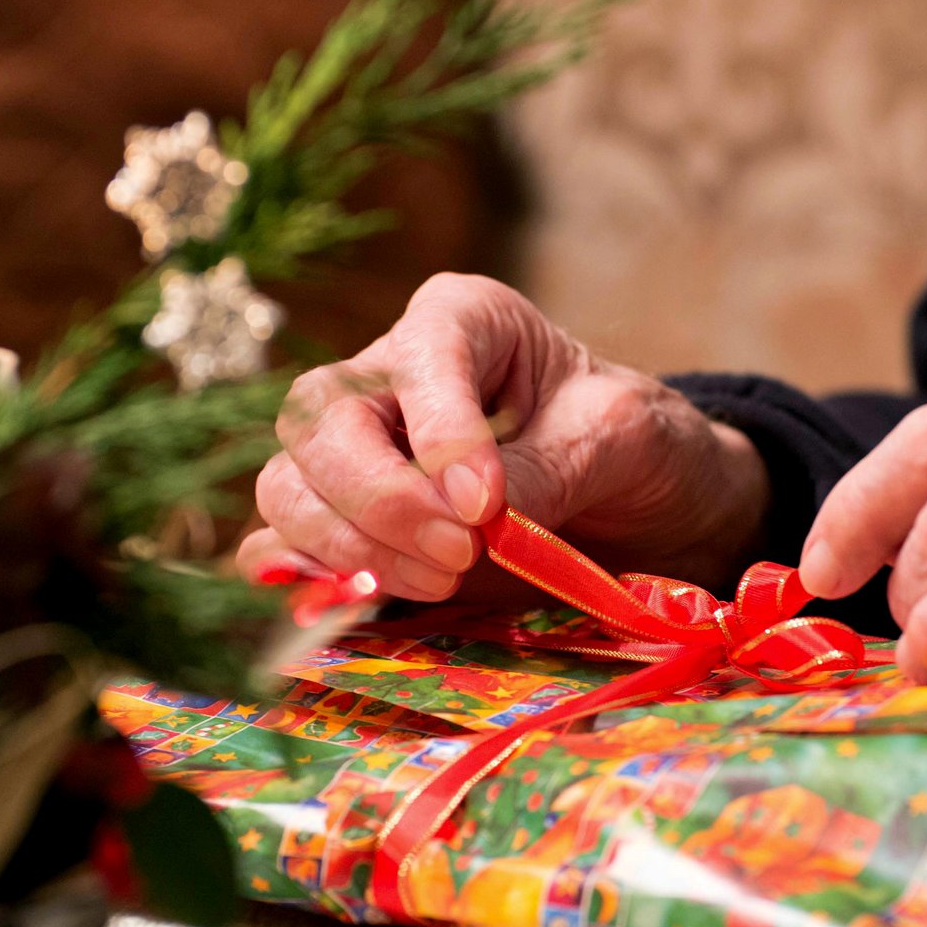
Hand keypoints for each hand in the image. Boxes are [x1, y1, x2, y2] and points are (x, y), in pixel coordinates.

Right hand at [240, 274, 769, 600]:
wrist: (643, 513)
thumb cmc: (632, 446)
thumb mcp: (621, 436)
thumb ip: (548, 466)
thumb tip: (472, 516)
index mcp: (461, 321)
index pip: (417, 357)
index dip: (440, 431)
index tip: (486, 505)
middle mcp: (388, 380)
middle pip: (321, 422)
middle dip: (380, 498)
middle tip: (459, 555)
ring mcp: (356, 457)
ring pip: (288, 488)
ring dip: (348, 547)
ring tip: (439, 582)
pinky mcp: (347, 531)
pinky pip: (282, 552)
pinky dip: (309, 583)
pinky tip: (371, 604)